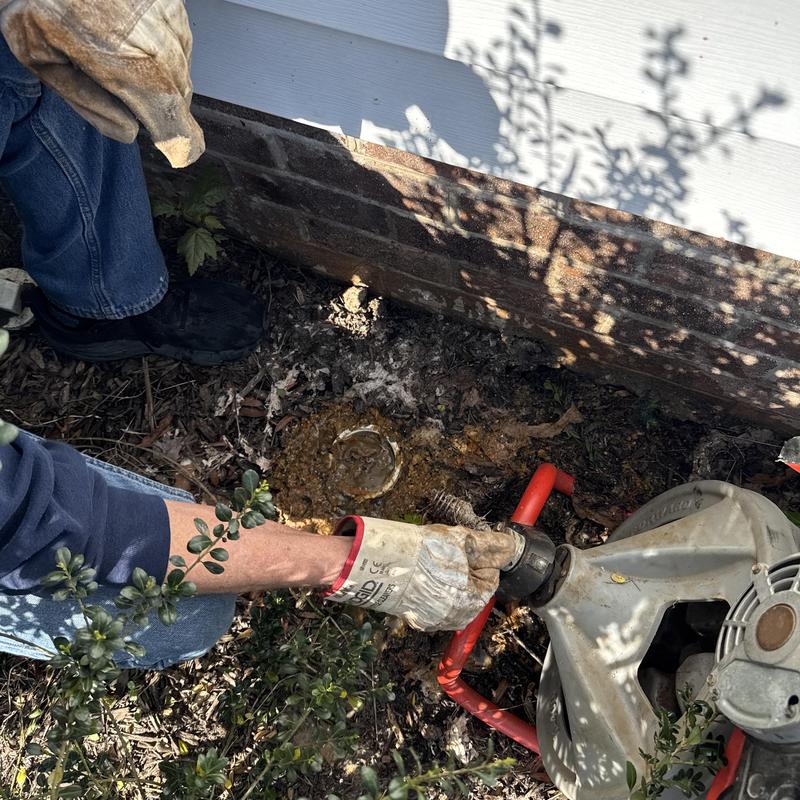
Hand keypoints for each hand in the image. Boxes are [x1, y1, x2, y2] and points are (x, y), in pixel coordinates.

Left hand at [0, 0, 203, 166]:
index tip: (177, 153)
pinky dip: (161, 44)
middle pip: (180, 96)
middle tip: (126, 93)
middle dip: (160, 105)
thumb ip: (85, 101)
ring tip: (123, 54)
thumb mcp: (38, 54)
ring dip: (162, 73)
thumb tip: (128, 130)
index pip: (175, 124)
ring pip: (182, 65)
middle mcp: (158, 40)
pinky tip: (131, 33)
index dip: (179, 145)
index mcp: (127, 66)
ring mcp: (169, 14)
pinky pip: (179, 35)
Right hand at [323, 517, 517, 630]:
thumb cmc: (422, 553)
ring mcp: (432, 620)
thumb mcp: (462, 542)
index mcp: (471, 603)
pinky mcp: (413, 616)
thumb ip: (489, 546)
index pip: (489, 578)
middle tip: (445, 551)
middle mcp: (454, 618)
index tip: (462, 547)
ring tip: (430, 558)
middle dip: (461, 567)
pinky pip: (429, 599)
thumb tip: (509, 547)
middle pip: (469, 587)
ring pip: (449, 592)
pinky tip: (418, 570)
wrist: (378, 564)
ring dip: (444, 575)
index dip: (478, 558)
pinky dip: (427, 585)